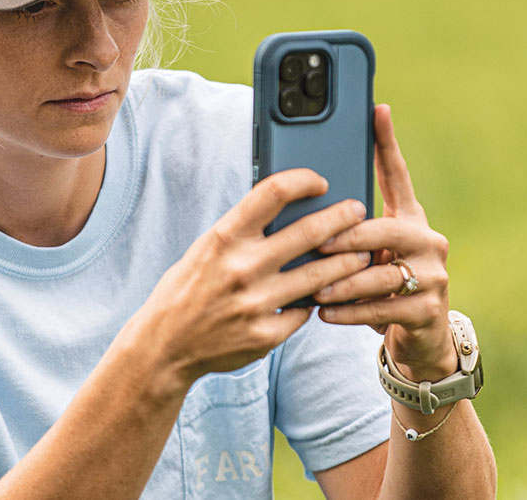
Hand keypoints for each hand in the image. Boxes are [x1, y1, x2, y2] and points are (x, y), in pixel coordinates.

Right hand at [134, 168, 377, 392]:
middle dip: (342, 217)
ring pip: (320, 275)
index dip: (303, 180)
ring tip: (362, 253)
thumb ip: (244, 231)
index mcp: (224, 237)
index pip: (273, 192)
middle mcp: (242, 267)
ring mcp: (256, 303)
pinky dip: (314, 302)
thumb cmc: (188, 288)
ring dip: (347, 261)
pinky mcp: (266, 334)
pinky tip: (324, 295)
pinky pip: (304, 312)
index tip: (320, 181)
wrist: (165, 345)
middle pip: (309, 232)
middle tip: (358, 211)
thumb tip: (289, 207)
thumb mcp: (207, 249)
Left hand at [313, 104, 456, 381]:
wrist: (417, 342)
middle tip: (318, 244)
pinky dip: (349, 311)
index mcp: (410, 219)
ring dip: (342, 281)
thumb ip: (348, 234)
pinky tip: (324, 312)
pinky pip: (382, 307)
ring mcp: (434, 275)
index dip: (387, 142)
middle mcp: (427, 240)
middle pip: (385, 229)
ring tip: (314, 288)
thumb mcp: (367, 256)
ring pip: (380, 272)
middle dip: (348, 238)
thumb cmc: (380, 289)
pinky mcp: (429, 309)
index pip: (397, 175)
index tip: (377, 109)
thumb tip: (301, 210)